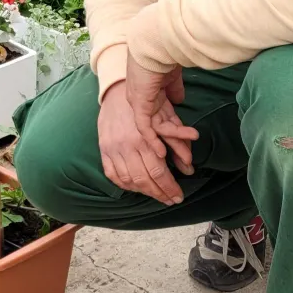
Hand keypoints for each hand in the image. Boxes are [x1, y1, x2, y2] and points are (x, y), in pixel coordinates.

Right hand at [98, 79, 192, 204]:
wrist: (116, 92)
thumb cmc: (143, 106)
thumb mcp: (163, 121)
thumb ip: (175, 144)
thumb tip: (188, 167)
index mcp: (144, 138)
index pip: (159, 171)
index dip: (170, 187)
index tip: (179, 196)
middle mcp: (128, 145)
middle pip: (145, 179)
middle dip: (160, 193)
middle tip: (171, 200)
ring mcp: (113, 149)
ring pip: (129, 180)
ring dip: (145, 192)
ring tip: (157, 196)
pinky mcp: (103, 150)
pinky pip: (113, 175)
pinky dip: (125, 186)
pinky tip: (137, 188)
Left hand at [125, 55, 197, 176]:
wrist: (157, 43)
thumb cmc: (166, 54)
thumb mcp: (172, 76)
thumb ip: (175, 90)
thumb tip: (179, 101)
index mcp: (152, 96)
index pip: (167, 121)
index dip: (179, 136)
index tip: (190, 149)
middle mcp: (145, 103)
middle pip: (163, 131)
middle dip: (177, 150)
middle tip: (188, 166)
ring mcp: (141, 104)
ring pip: (158, 132)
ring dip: (174, 146)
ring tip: (188, 160)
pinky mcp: (140, 104)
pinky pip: (145, 128)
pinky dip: (153, 140)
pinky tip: (161, 154)